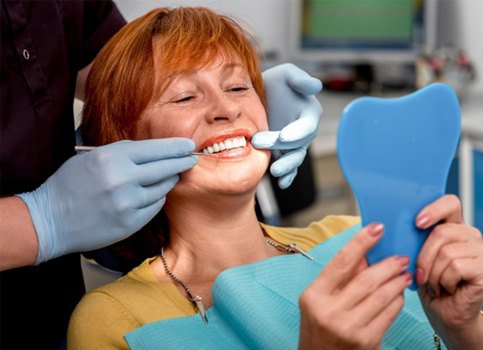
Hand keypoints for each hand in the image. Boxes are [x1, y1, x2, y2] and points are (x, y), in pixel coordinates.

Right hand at [18, 138, 195, 263]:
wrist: (50, 221)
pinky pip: (155, 206)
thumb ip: (123, 154)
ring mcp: (128, 203)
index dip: (175, 147)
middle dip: (182, 162)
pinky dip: (156, 198)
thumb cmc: (69, 185)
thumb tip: (154, 151)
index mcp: (111, 158)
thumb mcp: (92, 158)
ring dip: (168, 181)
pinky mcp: (131, 223)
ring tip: (168, 176)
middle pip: (166, 168)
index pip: (155, 149)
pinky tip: (152, 194)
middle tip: (191, 158)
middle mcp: (123, 179)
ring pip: (163, 188)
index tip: (188, 145)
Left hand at [251, 63, 322, 188]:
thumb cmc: (275, 82)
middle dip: (280, 146)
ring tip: (275, 172)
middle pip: (297, 144)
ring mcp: (294, 145)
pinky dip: (288, 177)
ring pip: (295, 159)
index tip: (284, 136)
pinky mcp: (283, 153)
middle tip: (258, 142)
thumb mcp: (286, 74)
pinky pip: (289, 167)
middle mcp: (304, 131)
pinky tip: (281, 183)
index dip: (297, 132)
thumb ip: (299, 79)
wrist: (258, 96)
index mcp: (309, 113)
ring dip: (287, 167)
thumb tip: (315, 86)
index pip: (307, 125)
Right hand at [299, 223, 410, 349]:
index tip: (376, 228)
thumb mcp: (319, 301)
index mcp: (313, 296)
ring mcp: (349, 328)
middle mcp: (329, 312)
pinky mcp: (367, 341)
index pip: (341, 262)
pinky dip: (397, 300)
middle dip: (387, 264)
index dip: (361, 242)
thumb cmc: (318, 329)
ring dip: (397, 281)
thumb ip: (339, 278)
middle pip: (366, 279)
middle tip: (400, 257)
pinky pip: (389, 314)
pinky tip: (399, 293)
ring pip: (381, 296)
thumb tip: (365, 253)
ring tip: (403, 273)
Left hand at [415, 195, 482, 348]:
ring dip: (433, 274)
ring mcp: (481, 251)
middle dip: (424, 257)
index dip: (434, 209)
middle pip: (441, 232)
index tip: (418, 223)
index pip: (449, 203)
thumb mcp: (418, 256)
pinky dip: (444, 281)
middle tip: (422, 275)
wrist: (445, 315)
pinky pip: (456, 267)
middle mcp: (470, 236)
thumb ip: (414, 238)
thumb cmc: (429, 285)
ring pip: (446, 252)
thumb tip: (392, 225)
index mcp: (453, 227)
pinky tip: (448, 288)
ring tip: (436, 284)